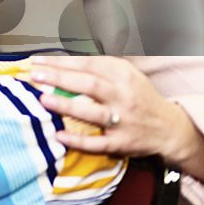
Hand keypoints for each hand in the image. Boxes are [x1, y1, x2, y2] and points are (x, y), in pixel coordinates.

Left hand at [32, 55, 203, 172]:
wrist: (169, 127)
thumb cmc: (138, 96)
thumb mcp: (126, 74)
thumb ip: (98, 67)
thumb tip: (59, 62)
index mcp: (123, 75)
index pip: (88, 64)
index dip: (61, 62)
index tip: (36, 61)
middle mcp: (124, 96)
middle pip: (89, 84)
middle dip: (59, 79)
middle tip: (35, 76)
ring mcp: (123, 121)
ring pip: (93, 112)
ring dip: (67, 106)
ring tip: (43, 100)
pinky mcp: (122, 142)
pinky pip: (98, 143)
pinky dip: (79, 141)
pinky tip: (59, 135)